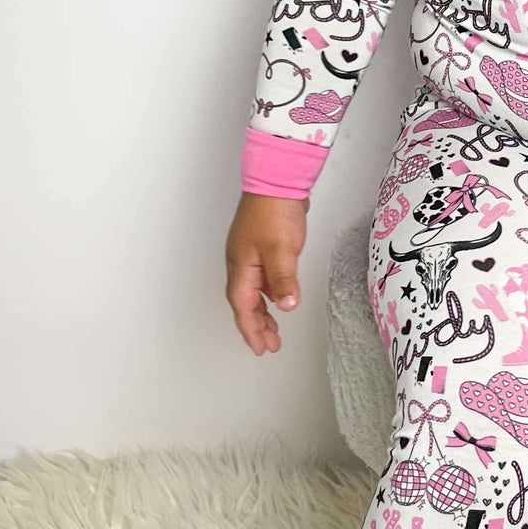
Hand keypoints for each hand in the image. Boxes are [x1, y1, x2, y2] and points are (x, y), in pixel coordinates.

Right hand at [226, 192, 308, 354]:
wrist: (277, 180)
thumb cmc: (274, 211)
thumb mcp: (281, 250)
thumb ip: (283, 280)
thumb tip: (286, 306)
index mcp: (241, 267)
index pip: (243, 307)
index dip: (252, 330)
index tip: (261, 348)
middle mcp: (241, 263)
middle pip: (244, 303)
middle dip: (256, 326)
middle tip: (269, 345)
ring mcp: (250, 254)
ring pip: (253, 292)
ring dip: (263, 312)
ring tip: (274, 330)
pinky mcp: (262, 246)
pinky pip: (262, 279)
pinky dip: (269, 293)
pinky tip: (280, 298)